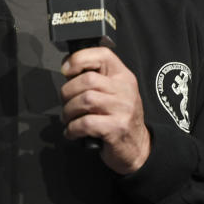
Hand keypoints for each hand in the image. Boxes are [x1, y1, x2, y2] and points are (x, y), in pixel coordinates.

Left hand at [60, 47, 150, 174]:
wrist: (138, 147)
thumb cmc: (119, 118)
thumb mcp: (114, 93)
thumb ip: (95, 80)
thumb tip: (67, 70)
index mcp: (123, 76)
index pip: (102, 55)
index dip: (79, 59)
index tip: (66, 70)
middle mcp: (125, 90)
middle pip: (88, 80)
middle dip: (67, 92)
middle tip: (66, 103)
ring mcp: (123, 109)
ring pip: (85, 100)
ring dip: (68, 111)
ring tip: (68, 118)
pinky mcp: (116, 128)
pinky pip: (86, 123)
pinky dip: (72, 128)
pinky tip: (72, 131)